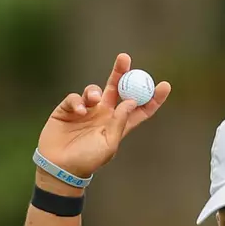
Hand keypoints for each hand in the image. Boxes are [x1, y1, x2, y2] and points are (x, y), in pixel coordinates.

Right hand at [37, 53, 170, 181]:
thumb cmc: (87, 160)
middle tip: (125, 58)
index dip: (152, 98)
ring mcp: (87, 111)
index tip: (164, 85)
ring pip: (95, 90)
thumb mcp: (108, 144)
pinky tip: (78, 111)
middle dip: (122, 73)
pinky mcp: (68, 109)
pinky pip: (75, 97)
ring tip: (93, 100)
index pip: (139, 109)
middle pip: (117, 89)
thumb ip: (120, 122)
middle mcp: (104, 115)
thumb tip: (130, 101)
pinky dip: (78, 101)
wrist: (60, 167)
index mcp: (118, 126)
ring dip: (94, 91)